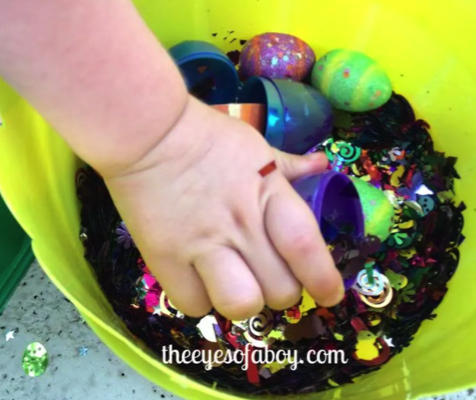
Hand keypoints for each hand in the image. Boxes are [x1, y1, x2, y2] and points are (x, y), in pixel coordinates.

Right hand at [102, 97, 343, 319]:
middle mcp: (241, 226)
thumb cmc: (205, 136)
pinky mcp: (165, 259)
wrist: (146, 133)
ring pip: (241, 305)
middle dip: (282, 292)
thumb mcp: (255, 146)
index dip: (324, 281)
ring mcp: (202, 245)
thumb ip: (289, 166)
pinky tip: (200, 281)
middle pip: (280, 290)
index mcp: (269, 196)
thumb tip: (320, 165)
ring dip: (244, 302)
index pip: (307, 250)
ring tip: (236, 285)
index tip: (329, 295)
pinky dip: (202, 300)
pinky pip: (195, 305)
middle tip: (270, 278)